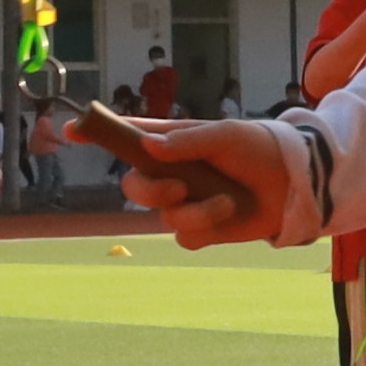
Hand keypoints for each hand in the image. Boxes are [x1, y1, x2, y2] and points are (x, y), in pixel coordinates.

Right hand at [84, 106, 303, 248]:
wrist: (294, 182)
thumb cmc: (258, 148)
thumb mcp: (226, 135)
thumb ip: (188, 141)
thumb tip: (150, 147)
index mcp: (172, 143)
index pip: (126, 137)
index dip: (97, 133)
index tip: (72, 130)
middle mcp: (171, 174)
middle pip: (133, 187)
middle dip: (150, 191)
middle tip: (179, 187)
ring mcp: (184, 203)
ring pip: (163, 216)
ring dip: (194, 210)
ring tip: (225, 201)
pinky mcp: (201, 229)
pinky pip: (185, 236)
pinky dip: (207, 226)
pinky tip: (229, 213)